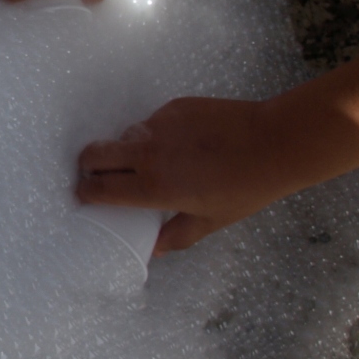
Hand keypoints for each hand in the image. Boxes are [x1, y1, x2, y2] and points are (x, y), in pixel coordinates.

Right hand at [75, 96, 358, 254]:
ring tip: (152, 162)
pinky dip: (155, 135)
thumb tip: (152, 251)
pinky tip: (182, 144)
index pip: (99, 188)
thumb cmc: (245, 188)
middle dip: (88, 165)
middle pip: (93, 153)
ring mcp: (159, 126)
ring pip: (124, 136)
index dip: (85, 192)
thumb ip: (175, 236)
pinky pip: (151, 123)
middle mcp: (147, 153)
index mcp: (153, 187)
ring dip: (126, 150)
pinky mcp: (173, 107)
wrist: (274, 142)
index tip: (84, 195)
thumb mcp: (210, 220)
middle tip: (98, 175)